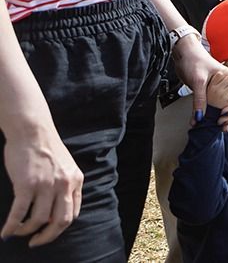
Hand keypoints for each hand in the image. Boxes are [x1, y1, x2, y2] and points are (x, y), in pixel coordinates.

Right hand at [1, 126, 82, 245]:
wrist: (31, 130)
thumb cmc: (44, 148)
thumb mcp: (64, 166)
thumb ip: (64, 185)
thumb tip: (54, 209)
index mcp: (75, 180)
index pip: (73, 212)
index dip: (60, 227)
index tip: (48, 232)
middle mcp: (64, 184)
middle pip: (60, 221)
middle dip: (47, 237)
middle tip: (35, 242)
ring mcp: (46, 185)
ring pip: (38, 220)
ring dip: (26, 231)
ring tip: (16, 232)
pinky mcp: (26, 185)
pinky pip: (20, 213)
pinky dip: (12, 226)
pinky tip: (5, 232)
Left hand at [174, 34, 227, 129]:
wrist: (181, 54)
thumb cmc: (194, 61)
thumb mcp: (198, 81)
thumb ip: (200, 100)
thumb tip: (199, 117)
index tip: (227, 116)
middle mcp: (223, 83)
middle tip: (222, 124)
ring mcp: (214, 87)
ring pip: (219, 104)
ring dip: (218, 115)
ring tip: (217, 125)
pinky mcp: (204, 91)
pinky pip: (209, 104)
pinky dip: (207, 113)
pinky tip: (204, 120)